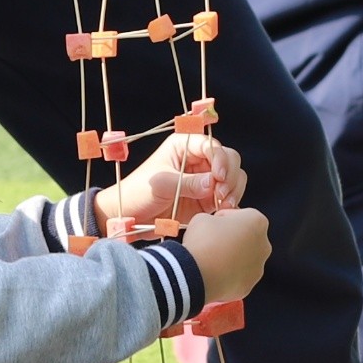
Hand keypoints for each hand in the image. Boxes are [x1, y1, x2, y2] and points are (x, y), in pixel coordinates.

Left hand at [102, 127, 245, 231]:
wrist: (129, 217)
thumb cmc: (138, 192)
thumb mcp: (161, 184)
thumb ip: (188, 183)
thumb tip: (214, 183)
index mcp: (184, 146)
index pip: (212, 145)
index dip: (220, 159)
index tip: (219, 177)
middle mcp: (198, 160)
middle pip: (229, 159)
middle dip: (230, 175)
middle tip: (221, 194)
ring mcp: (204, 179)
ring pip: (233, 178)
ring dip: (234, 190)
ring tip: (224, 205)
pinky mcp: (207, 199)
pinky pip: (228, 196)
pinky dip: (231, 202)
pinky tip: (224, 211)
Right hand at [182, 206, 269, 304]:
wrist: (198, 274)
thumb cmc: (203, 242)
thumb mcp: (203, 217)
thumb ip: (214, 219)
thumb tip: (213, 228)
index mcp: (257, 221)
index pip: (240, 215)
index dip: (223, 218)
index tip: (213, 224)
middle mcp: (264, 245)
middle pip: (246, 238)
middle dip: (231, 239)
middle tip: (212, 242)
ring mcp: (258, 268)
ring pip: (244, 259)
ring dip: (231, 257)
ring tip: (211, 259)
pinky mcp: (249, 285)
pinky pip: (238, 277)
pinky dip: (228, 275)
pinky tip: (214, 273)